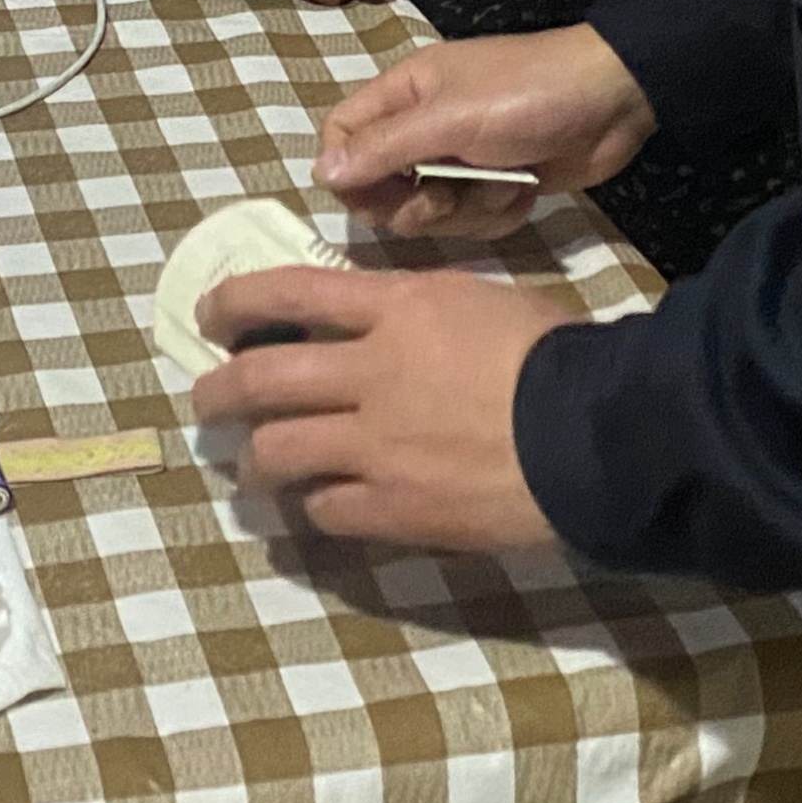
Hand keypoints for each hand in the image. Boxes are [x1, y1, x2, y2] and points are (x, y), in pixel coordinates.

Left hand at [190, 266, 565, 547]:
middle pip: (259, 379)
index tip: (210, 315)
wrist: (593, 433)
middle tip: (208, 400)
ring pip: (276, 451)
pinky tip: (316, 506)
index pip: (288, 291)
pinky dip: (311, 507)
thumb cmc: (555, 353)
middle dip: (218, 390)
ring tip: (251, 466)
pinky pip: (323, 510)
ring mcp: (374, 447)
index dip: (235, 301)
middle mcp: (369, 374)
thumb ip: (417, 313)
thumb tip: (377, 327)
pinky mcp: (392, 509)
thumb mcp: (480, 301)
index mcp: (396, 309)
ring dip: (252, 458)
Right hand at [314, 24, 652, 240]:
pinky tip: (526, 190)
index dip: (350, 172)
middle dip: (416, 204)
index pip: (344, 136)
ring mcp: (462, 159)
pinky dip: (498, 211)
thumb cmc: (527, 95)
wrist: (615, 102)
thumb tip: (320, 172)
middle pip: (383, 187)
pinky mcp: (497, 184)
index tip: (376, 195)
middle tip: (447, 195)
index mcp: (405, 94)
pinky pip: (472, 219)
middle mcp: (425, 126)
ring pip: (429, 211)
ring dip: (466, 208)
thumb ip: (386, 147)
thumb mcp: (450, 118)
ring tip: (505, 181)